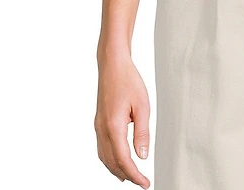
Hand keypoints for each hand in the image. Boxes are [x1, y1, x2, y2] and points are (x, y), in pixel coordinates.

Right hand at [94, 53, 150, 187]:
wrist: (112, 65)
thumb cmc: (128, 80)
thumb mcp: (142, 106)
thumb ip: (142, 133)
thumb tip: (143, 156)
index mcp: (113, 126)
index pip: (123, 160)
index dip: (135, 174)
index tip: (145, 183)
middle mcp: (102, 129)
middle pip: (112, 162)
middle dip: (126, 175)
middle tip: (141, 182)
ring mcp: (98, 126)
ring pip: (104, 157)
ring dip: (116, 169)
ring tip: (130, 176)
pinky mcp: (98, 122)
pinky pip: (101, 148)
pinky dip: (109, 159)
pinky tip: (117, 159)